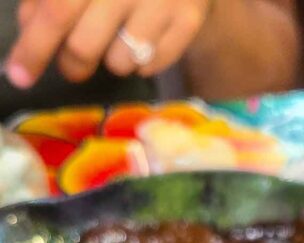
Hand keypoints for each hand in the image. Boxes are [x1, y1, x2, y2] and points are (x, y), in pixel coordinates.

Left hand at [6, 0, 210, 86]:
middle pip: (84, 45)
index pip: (56, 9)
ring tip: (119, 38)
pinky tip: (146, 36)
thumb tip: (30, 30)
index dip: (34, 46)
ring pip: (118, 62)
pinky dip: (141, 61)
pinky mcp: (188, 19)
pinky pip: (149, 65)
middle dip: (72, 65)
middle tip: (73, 63)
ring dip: (111, 60)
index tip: (19, 75)